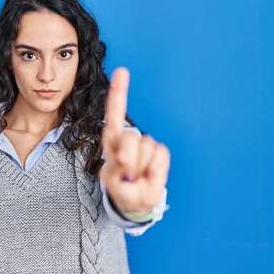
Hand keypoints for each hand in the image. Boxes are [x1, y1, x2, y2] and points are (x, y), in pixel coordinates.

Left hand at [100, 67, 170, 213]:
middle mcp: (128, 140)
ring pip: (147, 147)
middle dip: (129, 158)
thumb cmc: (122, 189)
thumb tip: (125, 161)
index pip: (114, 115)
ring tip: (136, 178)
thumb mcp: (113, 183)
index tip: (123, 72)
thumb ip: (116, 171)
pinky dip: (155, 171)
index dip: (119, 93)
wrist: (138, 202)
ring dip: (141, 168)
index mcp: (112, 142)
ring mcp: (145, 145)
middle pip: (131, 137)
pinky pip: (160, 157)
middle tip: (126, 174)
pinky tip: (147, 176)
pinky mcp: (160, 152)